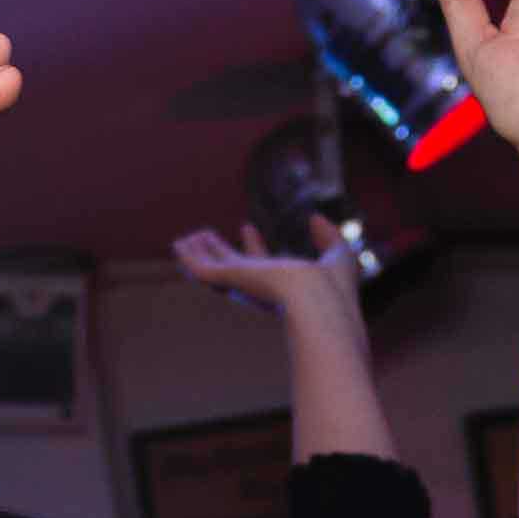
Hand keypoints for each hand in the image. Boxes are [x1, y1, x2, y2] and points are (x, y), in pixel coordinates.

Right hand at [168, 229, 336, 318]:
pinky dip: (191, 258)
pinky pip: (204, 269)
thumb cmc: (333, 286)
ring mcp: (244, 285)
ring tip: (186, 239)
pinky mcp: (232, 279)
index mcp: (283, 286)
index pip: (263, 265)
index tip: (246, 227)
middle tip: (205, 235)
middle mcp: (261, 288)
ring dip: (201, 253)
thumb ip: (328, 237)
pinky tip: (180, 245)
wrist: (320, 299)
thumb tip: (315, 218)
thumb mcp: (338, 254)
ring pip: (216, 268)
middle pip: (233, 268)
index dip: (254, 247)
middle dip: (219, 251)